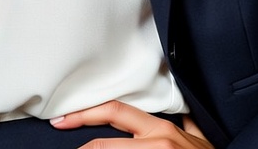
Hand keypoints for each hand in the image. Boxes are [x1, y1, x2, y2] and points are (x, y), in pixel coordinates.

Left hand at [50, 101, 215, 147]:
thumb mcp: (196, 138)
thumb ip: (181, 124)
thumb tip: (176, 112)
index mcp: (161, 130)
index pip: (115, 113)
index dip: (85, 114)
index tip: (62, 119)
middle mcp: (159, 143)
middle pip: (106, 145)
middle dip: (81, 146)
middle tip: (61, 138)